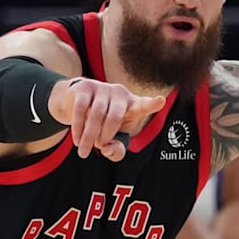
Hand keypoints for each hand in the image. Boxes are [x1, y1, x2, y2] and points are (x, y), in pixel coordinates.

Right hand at [50, 78, 165, 160]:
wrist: (77, 102)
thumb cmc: (102, 124)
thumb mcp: (112, 139)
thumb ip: (116, 151)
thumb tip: (107, 149)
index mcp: (132, 105)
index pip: (143, 105)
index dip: (152, 104)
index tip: (161, 100)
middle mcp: (120, 94)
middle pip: (114, 116)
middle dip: (105, 136)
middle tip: (98, 147)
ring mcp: (103, 88)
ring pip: (96, 113)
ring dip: (89, 135)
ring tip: (84, 151)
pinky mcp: (85, 86)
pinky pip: (81, 109)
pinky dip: (78, 127)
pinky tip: (77, 139)